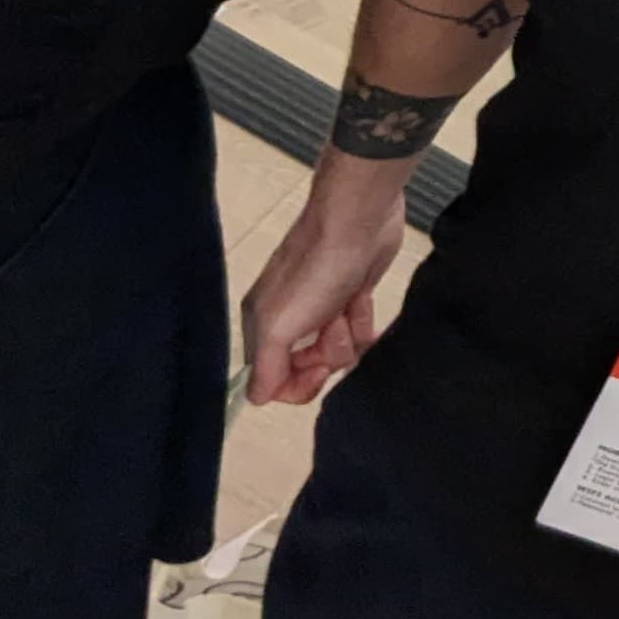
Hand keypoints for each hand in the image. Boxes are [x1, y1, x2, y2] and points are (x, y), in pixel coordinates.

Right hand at [239, 153, 411, 404]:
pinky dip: (364, 319)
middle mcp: (289, 321)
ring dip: (349, 333)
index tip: (317, 369)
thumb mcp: (279, 323)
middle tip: (333, 324)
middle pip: (309, 369)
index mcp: (263, 327)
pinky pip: (359, 331)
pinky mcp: (350, 298)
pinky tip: (363, 297)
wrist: (359, 220)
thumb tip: (255, 398)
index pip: (273, 383)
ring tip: (348, 303)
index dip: (298, 384)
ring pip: (339, 352)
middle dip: (328, 353)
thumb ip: (265, 366)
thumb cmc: (316, 270)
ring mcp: (321, 310)